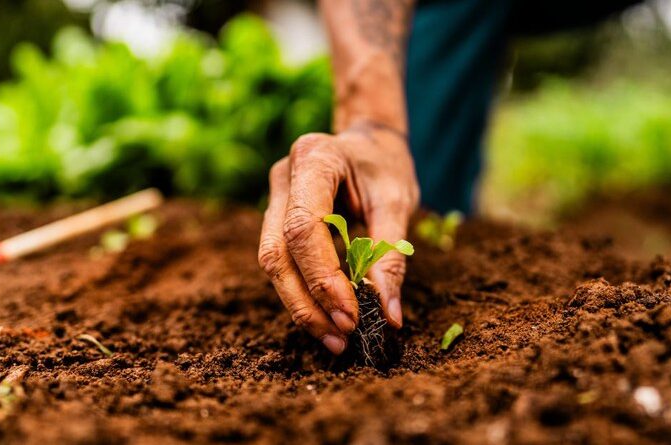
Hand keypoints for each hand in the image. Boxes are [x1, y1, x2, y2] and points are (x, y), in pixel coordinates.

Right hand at [258, 125, 418, 353]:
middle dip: (306, 302)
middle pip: (277, 251)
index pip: (303, 227)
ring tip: (335, 339)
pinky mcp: (276, 218)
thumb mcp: (398, 202)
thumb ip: (390, 255)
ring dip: (301, 306)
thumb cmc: (385, 167)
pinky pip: (282, 262)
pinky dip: (302, 294)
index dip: (322, 277)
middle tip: (342, 338)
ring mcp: (274, 197)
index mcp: (313, 158)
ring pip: (272, 262)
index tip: (352, 316)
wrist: (369, 142)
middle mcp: (283, 177)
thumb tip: (389, 315)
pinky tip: (326, 319)